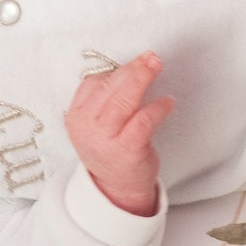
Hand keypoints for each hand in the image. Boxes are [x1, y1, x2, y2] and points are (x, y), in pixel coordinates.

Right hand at [66, 52, 172, 216]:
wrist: (116, 189)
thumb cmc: (110, 150)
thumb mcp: (95, 125)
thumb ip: (103, 101)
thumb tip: (129, 70)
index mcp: (77, 116)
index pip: (92, 84)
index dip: (116, 70)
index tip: (134, 62)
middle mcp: (88, 126)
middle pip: (109, 88)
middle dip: (132, 69)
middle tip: (150, 56)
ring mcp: (106, 138)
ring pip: (123, 101)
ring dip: (143, 79)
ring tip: (157, 66)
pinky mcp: (127, 149)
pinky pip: (143, 121)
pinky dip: (157, 108)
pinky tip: (167, 101)